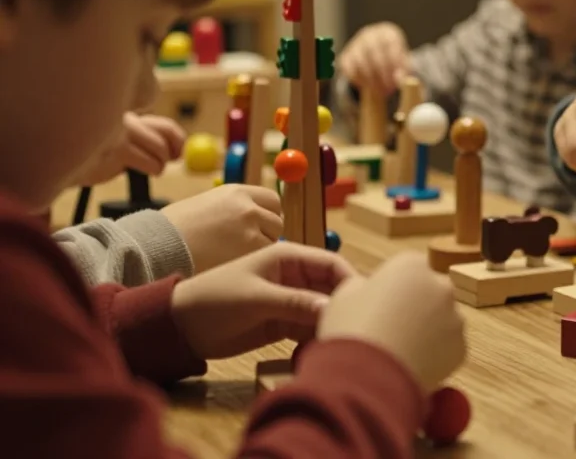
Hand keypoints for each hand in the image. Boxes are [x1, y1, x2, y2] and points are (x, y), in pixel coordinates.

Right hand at [74, 113, 186, 186]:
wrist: (59, 163)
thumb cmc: (90, 154)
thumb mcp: (118, 140)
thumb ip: (143, 138)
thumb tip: (176, 152)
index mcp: (127, 115)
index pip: (164, 125)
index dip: (178, 139)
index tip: (178, 153)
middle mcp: (126, 120)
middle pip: (166, 134)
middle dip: (172, 152)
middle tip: (169, 162)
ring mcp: (122, 133)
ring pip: (160, 149)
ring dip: (159, 165)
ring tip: (149, 169)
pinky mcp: (118, 150)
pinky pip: (150, 163)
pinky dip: (151, 169)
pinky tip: (137, 171)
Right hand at [161, 185, 282, 273]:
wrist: (155, 246)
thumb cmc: (173, 230)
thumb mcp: (207, 205)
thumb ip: (234, 209)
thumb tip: (259, 218)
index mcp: (236, 192)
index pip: (272, 200)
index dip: (268, 215)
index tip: (261, 227)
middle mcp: (248, 207)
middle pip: (277, 221)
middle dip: (267, 235)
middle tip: (247, 247)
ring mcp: (251, 230)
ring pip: (273, 242)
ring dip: (260, 251)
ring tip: (232, 258)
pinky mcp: (250, 252)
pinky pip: (263, 259)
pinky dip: (253, 265)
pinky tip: (232, 267)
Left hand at [171, 242, 353, 359]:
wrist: (181, 327)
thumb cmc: (215, 299)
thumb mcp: (256, 298)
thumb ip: (294, 303)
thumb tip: (332, 308)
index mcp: (288, 257)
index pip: (330, 263)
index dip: (349, 279)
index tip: (362, 303)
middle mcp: (294, 276)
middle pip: (331, 288)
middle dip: (342, 305)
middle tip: (351, 328)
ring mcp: (290, 300)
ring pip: (322, 310)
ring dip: (330, 323)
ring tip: (336, 342)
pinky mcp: (283, 323)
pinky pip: (309, 328)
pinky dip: (316, 337)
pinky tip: (319, 349)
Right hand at [317, 251, 465, 393]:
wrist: (369, 379)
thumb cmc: (352, 331)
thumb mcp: (344, 296)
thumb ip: (364, 286)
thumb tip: (371, 293)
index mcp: (411, 264)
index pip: (407, 269)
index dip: (391, 288)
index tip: (378, 307)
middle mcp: (440, 285)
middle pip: (429, 291)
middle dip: (416, 306)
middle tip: (392, 330)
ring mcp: (455, 317)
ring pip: (442, 320)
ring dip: (428, 331)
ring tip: (400, 352)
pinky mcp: (461, 349)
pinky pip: (448, 348)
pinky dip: (435, 355)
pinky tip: (412, 366)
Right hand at [337, 22, 409, 95]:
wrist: (374, 51)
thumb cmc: (393, 58)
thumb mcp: (402, 62)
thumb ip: (404, 70)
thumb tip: (400, 79)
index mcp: (387, 33)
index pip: (392, 47)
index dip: (395, 66)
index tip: (398, 81)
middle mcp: (370, 35)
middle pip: (376, 55)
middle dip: (383, 75)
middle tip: (388, 91)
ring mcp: (355, 44)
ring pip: (361, 62)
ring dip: (370, 80)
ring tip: (380, 92)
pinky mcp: (345, 56)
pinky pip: (349, 69)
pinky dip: (358, 80)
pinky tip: (367, 88)